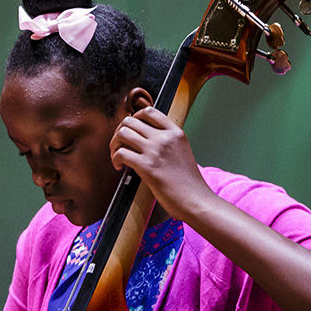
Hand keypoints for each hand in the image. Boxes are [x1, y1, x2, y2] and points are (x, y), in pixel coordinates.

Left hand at [109, 107, 215, 221]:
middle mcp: (165, 138)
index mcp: (176, 133)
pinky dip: (115, 159)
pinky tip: (120, 167)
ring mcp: (155, 150)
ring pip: (122, 133)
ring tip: (117, 155)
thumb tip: (146, 140)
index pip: (149, 111)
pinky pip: (120, 153)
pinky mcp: (147, 166)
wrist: (195, 200)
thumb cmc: (189, 183)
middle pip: (130, 120)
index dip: (134, 117)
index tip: (131, 129)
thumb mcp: (183, 152)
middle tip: (120, 144)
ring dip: (114, 144)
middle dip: (120, 132)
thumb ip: (168, 143)